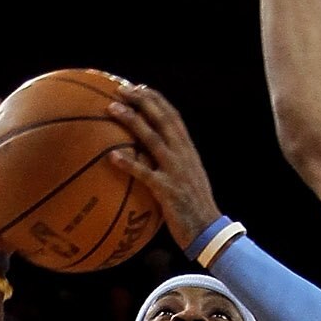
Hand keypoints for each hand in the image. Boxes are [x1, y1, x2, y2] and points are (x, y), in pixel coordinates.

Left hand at [105, 84, 223, 250]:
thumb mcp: (187, 181)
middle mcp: (183, 155)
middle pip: (162, 118)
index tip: (139, 88)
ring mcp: (176, 171)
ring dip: (131, 120)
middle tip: (122, 88)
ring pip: (152, 138)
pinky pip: (144, 173)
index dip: (156, 100)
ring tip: (112, 109)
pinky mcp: (167, 190)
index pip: (173, 117)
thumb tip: (152, 160)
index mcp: (188, 151)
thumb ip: (173, 166)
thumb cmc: (194, 209)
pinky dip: (128, 163)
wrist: (208, 232)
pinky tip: (111, 156)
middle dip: (142, 100)